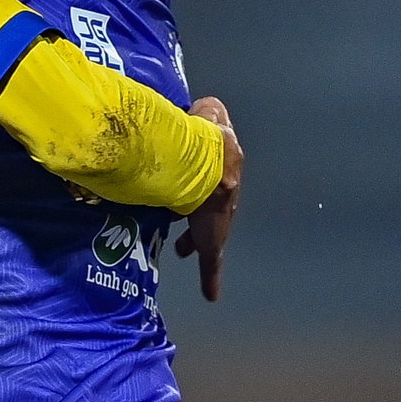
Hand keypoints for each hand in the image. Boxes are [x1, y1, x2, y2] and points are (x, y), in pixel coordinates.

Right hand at [175, 96, 241, 301]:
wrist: (213, 163)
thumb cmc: (204, 139)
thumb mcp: (207, 115)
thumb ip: (204, 110)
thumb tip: (200, 106)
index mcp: (219, 175)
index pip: (209, 184)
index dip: (196, 188)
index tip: (185, 191)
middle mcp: (221, 200)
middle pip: (208, 213)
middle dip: (195, 219)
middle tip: (180, 226)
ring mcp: (217, 223)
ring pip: (205, 238)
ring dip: (192, 243)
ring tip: (178, 250)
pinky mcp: (212, 242)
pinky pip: (212, 265)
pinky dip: (211, 280)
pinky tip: (211, 295)